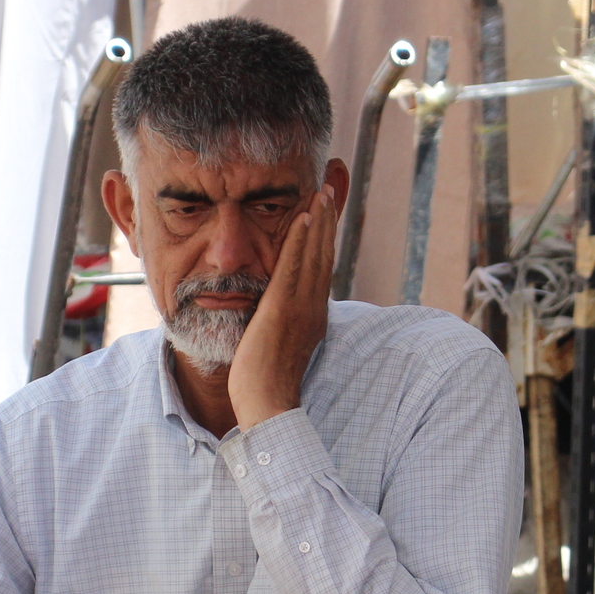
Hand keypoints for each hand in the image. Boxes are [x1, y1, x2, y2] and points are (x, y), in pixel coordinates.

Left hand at [228, 187, 335, 429]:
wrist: (266, 405)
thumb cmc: (264, 384)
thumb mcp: (277, 346)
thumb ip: (279, 324)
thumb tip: (273, 311)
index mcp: (312, 316)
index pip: (321, 268)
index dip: (325, 238)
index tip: (326, 211)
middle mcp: (312, 308)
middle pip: (323, 255)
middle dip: (328, 220)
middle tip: (330, 187)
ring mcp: (300, 308)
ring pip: (313, 256)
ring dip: (319, 221)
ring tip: (322, 191)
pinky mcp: (282, 309)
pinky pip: (293, 268)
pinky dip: (300, 242)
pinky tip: (303, 218)